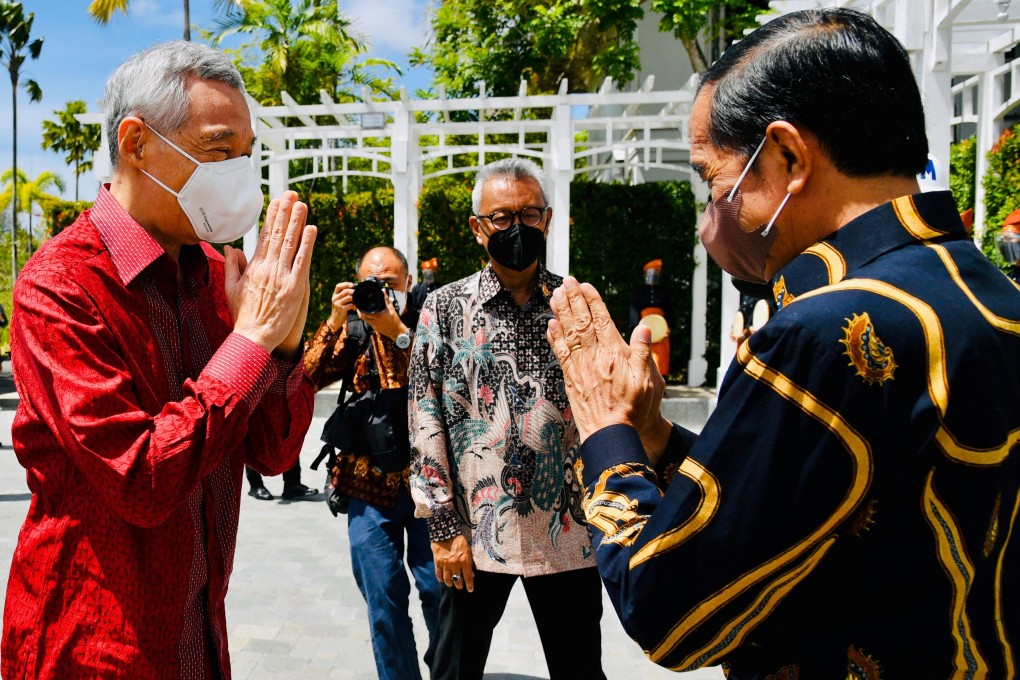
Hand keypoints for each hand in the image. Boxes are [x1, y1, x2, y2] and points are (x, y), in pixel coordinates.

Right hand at [224, 191, 316, 353]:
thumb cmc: (243, 315)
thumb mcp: (231, 288)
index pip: (265, 236)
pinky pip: (302, 261)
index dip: (273, 216)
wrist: (253, 337)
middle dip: (286, 212)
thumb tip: (231, 247)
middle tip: (292, 194)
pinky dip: (307, 245)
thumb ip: (232, 266)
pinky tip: (312, 229)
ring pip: (291, 244)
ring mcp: (282, 277)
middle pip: (279, 235)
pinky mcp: (295, 288)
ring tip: (302, 204)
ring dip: (297, 222)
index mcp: (254, 267)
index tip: (278, 201)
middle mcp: (268, 268)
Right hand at [327, 282, 355, 331]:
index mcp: (334, 295)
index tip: (352, 284)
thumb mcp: (340, 301)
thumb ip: (344, 295)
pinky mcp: (341, 309)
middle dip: (353, 291)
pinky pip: (350, 305)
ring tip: (356, 301)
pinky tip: (355, 308)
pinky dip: (354, 306)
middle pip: (345, 291)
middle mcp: (335, 298)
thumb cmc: (340, 309)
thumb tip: (355, 288)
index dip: (345, 284)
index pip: (338, 286)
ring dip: (354, 299)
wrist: (335, 320)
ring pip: (348, 297)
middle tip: (357, 293)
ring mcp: (337, 304)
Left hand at [358, 290, 406, 339]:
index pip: (364, 313)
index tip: (359, 305)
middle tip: (359, 307)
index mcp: (378, 316)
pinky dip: (368, 319)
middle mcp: (374, 322)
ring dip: (364, 315)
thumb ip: (386, 299)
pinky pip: (369, 323)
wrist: (396, 331)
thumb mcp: (391, 308)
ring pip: (365, 320)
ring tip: (364, 310)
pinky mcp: (375, 328)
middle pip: (362, 317)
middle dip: (359, 312)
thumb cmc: (395, 320)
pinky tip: (370, 316)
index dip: (360, 309)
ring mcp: (374, 326)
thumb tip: (383, 291)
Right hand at [432, 535, 474, 591]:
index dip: (470, 585)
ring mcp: (445, 564)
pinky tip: (443, 580)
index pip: (468, 577)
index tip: (470, 590)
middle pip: (457, 580)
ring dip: (450, 584)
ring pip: (448, 580)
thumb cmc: (459, 541)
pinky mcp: (438, 562)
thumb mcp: (468, 551)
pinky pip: (439, 574)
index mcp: (464, 561)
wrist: (446, 532)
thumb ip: (469, 563)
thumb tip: (472, 574)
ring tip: (452, 584)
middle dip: (459, 585)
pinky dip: (441, 579)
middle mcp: (455, 564)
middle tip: (460, 587)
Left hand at [547, 276, 666, 455]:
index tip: (585, 285)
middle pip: (581, 321)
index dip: (592, 301)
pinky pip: (560, 353)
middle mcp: (594, 356)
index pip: (601, 320)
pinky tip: (550, 325)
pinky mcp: (570, 378)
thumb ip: (643, 352)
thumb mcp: (649, 379)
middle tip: (566, 282)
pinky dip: (554, 338)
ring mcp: (580, 367)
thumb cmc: (635, 408)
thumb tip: (644, 328)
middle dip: (573, 300)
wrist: (613, 433)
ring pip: (568, 333)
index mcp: (614, 353)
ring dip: (560, 312)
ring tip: (555, 295)